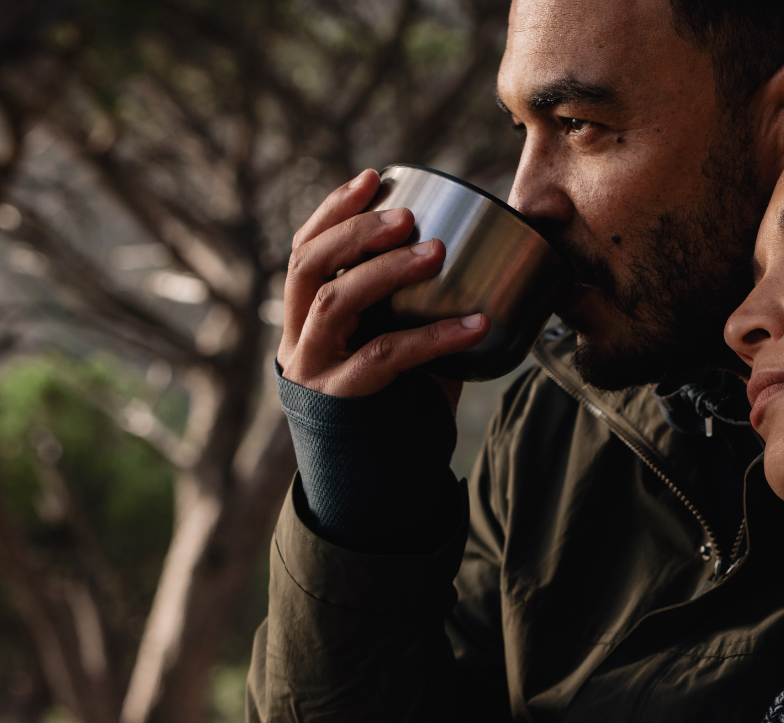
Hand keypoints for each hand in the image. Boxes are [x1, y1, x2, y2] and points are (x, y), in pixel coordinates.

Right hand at [278, 169, 487, 403]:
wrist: (372, 484)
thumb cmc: (391, 404)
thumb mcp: (392, 345)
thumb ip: (413, 309)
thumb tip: (487, 263)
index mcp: (302, 317)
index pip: (304, 250)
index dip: (333, 210)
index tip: (373, 177)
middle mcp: (297, 338)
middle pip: (309, 266)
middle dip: (355, 231)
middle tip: (408, 216)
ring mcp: (313, 369)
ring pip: (335, 302)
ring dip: (385, 270)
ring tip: (435, 253)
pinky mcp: (340, 400)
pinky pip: (386, 357)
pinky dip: (435, 337)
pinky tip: (477, 324)